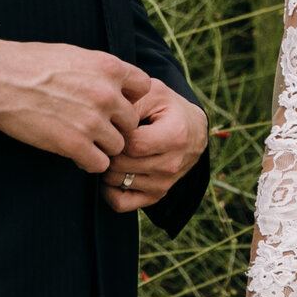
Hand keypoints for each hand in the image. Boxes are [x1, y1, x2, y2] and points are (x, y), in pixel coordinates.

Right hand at [0, 40, 149, 172]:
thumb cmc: (29, 62)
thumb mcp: (74, 55)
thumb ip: (101, 71)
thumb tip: (116, 85)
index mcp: (109, 67)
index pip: (144, 88)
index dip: (130, 99)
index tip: (114, 105)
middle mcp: (107, 94)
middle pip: (132, 122)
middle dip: (116, 127)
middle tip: (96, 129)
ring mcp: (92, 121)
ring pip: (118, 146)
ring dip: (103, 147)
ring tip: (83, 142)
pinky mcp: (74, 144)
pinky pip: (99, 164)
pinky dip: (89, 162)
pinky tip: (74, 153)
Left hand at [100, 81, 207, 213]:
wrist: (192, 130)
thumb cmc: (168, 108)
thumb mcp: (154, 93)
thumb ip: (130, 100)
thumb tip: (104, 116)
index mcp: (175, 136)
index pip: (130, 144)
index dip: (113, 134)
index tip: (112, 124)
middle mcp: (172, 165)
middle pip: (120, 165)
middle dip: (106, 150)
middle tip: (104, 138)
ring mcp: (164, 184)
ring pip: (116, 181)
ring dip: (106, 166)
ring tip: (110, 151)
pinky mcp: (155, 196)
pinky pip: (120, 203)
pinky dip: (108, 190)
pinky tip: (112, 171)